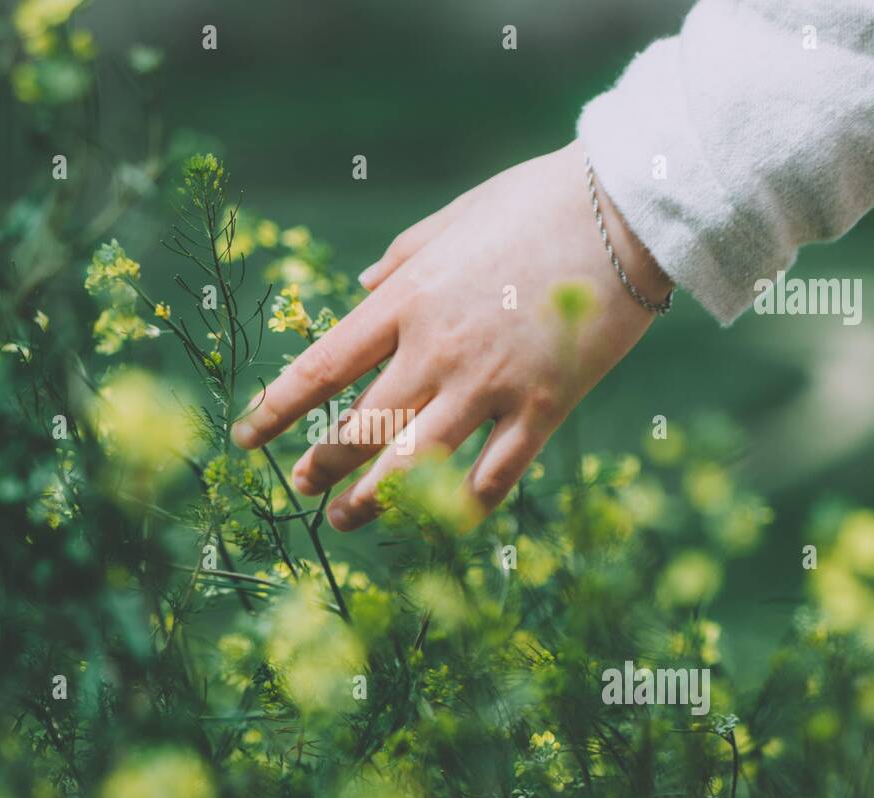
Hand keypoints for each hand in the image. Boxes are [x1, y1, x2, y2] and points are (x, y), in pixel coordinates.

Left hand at [231, 140, 671, 530]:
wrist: (626, 210)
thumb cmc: (535, 203)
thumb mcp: (451, 220)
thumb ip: (400, 261)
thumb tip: (363, 290)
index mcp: (406, 300)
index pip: (320, 368)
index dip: (276, 409)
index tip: (247, 437)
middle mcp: (436, 350)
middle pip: (359, 427)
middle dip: (320, 462)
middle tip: (302, 483)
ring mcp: (490, 384)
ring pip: (413, 464)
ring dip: (372, 499)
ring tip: (345, 519)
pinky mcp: (544, 406)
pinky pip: (495, 474)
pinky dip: (465, 504)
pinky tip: (445, 518)